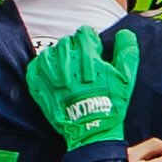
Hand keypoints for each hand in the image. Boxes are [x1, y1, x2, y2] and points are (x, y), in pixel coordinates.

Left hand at [23, 22, 138, 154]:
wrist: (91, 128)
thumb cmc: (111, 103)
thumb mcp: (126, 77)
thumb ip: (126, 51)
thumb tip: (124, 33)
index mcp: (87, 55)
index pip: (84, 33)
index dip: (91, 40)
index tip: (94, 51)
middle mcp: (66, 61)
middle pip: (67, 42)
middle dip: (75, 49)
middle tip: (81, 64)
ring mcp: (50, 73)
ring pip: (50, 52)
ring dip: (58, 57)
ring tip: (66, 69)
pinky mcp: (39, 86)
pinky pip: (35, 67)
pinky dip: (42, 68)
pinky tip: (51, 75)